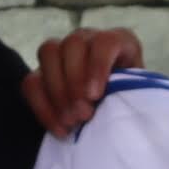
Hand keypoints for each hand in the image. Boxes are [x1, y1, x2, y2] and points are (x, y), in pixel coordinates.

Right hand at [25, 26, 142, 138]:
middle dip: (74, 81)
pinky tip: (59, 128)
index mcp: (118, 41)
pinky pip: (31, 82)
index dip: (97, 66)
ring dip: (57, 91)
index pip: (104, 42)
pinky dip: (42, 106)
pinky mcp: (42, 72)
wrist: (115, 112)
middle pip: (72, 44)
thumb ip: (129, 93)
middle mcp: (88, 39)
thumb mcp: (137, 94)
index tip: (95, 95)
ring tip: (71, 121)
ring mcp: (62, 52)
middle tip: (83, 114)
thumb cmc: (131, 101)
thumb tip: (119, 104)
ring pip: (48, 53)